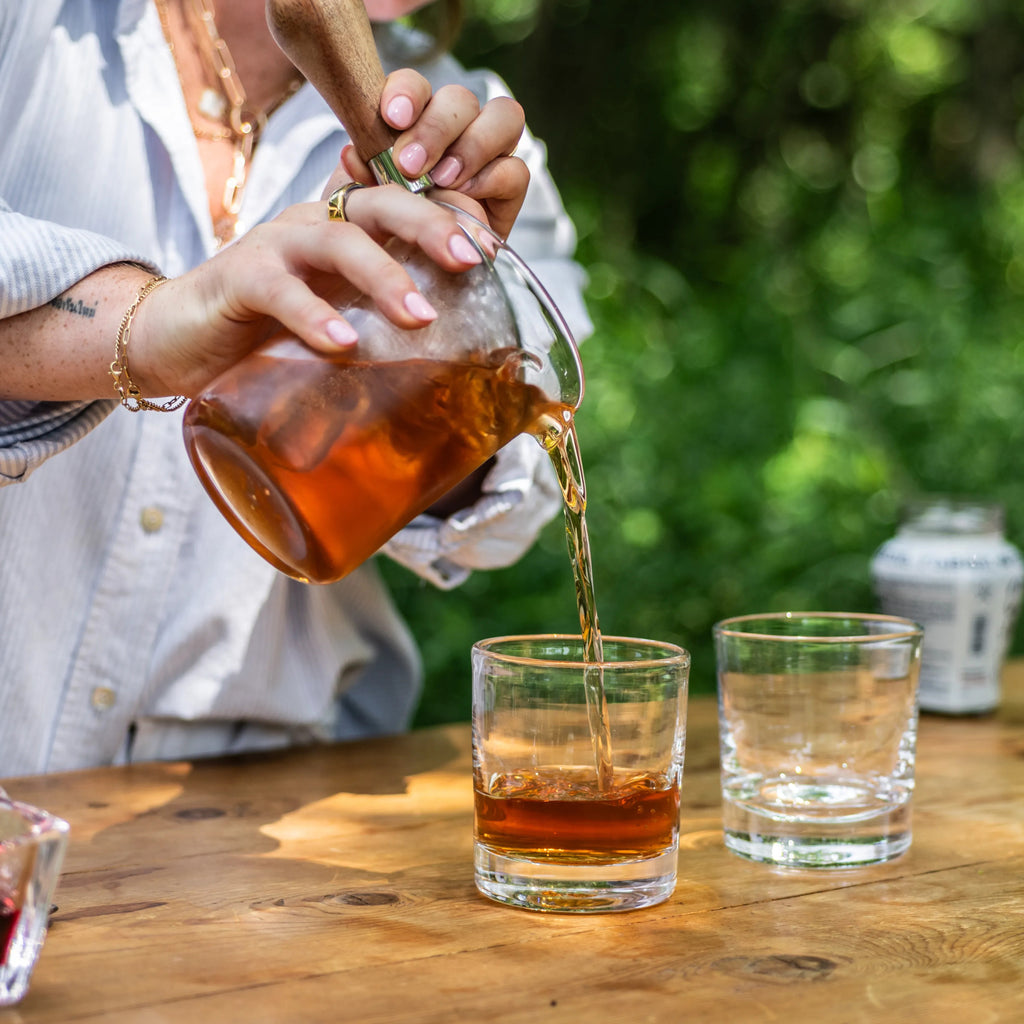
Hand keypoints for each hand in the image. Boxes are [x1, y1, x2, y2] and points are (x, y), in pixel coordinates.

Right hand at [129, 186, 483, 399]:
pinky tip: (343, 344)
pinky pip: (279, 290)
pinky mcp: (236, 279)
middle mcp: (313, 226)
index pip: (403, 207)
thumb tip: (445, 352)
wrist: (176, 340)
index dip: (448, 217)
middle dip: (430, 226)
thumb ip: (380, 321)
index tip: (493, 249)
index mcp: (344, 232)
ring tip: (419, 317)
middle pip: (378, 203)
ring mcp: (274, 247)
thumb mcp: (336, 319)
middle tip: (472, 260)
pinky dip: (313, 315)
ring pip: (335, 240)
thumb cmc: (266, 332)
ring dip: (382, 275)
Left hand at [340, 68, 529, 238]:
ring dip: (472, 146)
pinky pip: (516, 169)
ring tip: (444, 181)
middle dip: (436, 128)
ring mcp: (488, 157)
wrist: (407, 277)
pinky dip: (492, 178)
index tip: (392, 118)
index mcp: (415, 122)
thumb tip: (352, 153)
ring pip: (504, 117)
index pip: (417, 87)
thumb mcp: (359, 206)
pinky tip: (467, 197)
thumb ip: (357, 176)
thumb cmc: (382, 234)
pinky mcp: (509, 191)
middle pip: (461, 99)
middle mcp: (456, 131)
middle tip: (411, 165)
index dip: (407, 92)